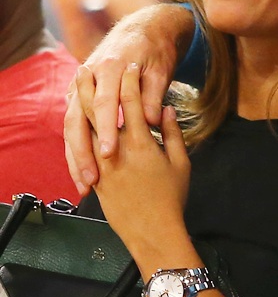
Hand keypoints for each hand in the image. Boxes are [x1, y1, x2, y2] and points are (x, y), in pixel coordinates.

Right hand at [64, 3, 194, 194]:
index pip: (105, 103)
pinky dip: (75, 150)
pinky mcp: (80, 97)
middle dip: (84, 152)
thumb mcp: (160, 68)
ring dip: (76, 157)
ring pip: (71, 126)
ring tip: (85, 185)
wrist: (142, 29)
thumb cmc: (155, 50)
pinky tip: (82, 172)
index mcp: (110, 67)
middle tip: (93, 180)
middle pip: (79, 119)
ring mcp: (81, 87)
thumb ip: (154, 94)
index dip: (107, 129)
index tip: (110, 153)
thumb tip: (152, 120)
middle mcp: (90, 78)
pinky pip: (74, 127)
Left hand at [93, 63, 190, 261]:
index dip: (132, 81)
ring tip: (79, 86)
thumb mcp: (181, 162)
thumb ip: (171, 133)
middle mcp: (116, 149)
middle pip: (100, 110)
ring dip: (81, 103)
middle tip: (91, 67)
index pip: (132, 102)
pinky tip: (78, 120)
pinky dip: (79, 131)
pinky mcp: (95, 177)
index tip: (133, 65)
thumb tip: (164, 109)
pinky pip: (82, 150)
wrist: (153, 231)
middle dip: (94, 86)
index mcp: (141, 142)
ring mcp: (102, 163)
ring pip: (86, 127)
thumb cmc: (172, 196)